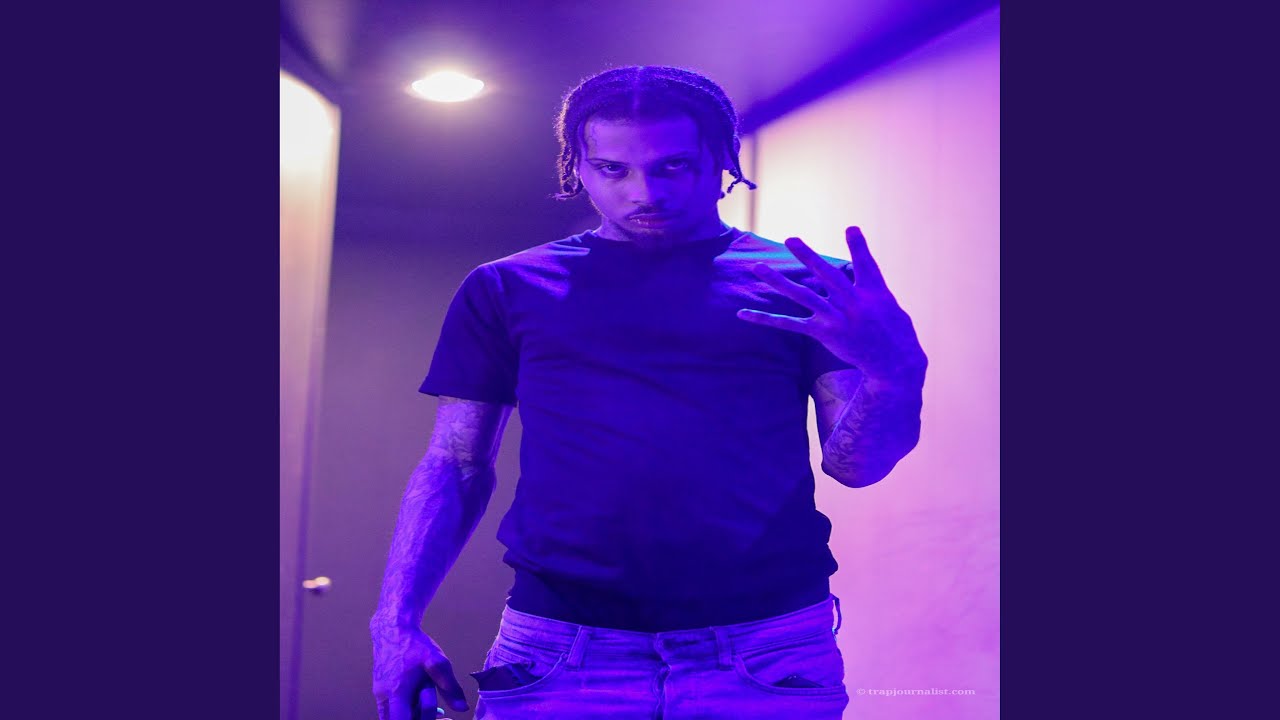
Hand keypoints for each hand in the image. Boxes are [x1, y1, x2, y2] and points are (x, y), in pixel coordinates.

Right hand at [371, 620, 467, 719]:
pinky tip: (416, 702)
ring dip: (409, 716)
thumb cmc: (415, 645)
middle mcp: (384, 697)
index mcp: (397, 692)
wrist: (392, 629)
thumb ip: (449, 688)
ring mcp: (379, 695)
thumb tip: (463, 708)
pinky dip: (402, 711)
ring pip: (391, 717)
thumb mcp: (437, 663)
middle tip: (436, 715)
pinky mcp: (379, 691)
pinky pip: (389, 710)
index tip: (436, 718)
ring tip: (426, 709)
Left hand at [736, 226, 926, 386]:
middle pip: (828, 275)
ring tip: (758, 267)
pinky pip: (790, 325)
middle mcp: (854, 303)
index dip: (858, 246)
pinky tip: (744, 315)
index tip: (850, 228)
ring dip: (779, 281)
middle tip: (791, 240)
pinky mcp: (824, 333)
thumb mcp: (887, 301)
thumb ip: (869, 278)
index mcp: (873, 291)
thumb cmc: (894, 329)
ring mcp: (837, 318)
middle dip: (809, 257)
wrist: (894, 363)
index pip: (865, 265)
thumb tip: (857, 263)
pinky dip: (766, 319)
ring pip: (804, 296)